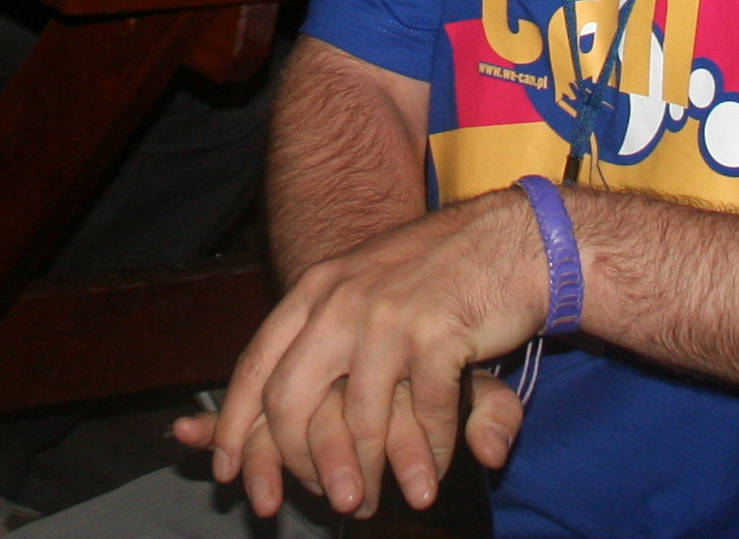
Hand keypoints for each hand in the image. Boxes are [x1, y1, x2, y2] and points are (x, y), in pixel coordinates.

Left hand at [177, 188, 544, 517]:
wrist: (511, 236)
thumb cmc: (435, 276)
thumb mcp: (367, 297)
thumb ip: (323, 348)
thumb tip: (276, 417)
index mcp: (314, 291)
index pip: (254, 366)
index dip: (234, 426)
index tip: (227, 472)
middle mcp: (339, 301)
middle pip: (289, 399)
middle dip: (298, 463)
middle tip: (323, 500)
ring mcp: (386, 316)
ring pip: (358, 418)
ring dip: (369, 471)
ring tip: (377, 502)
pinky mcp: (436, 333)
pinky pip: (423, 414)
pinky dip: (428, 453)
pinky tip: (432, 471)